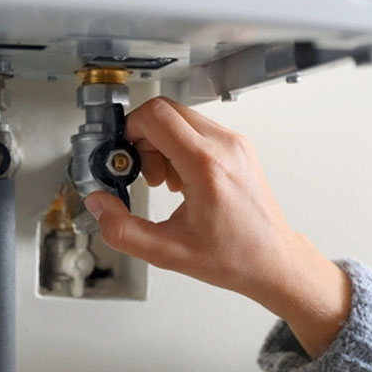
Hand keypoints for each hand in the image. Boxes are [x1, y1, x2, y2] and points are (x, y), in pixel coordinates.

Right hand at [83, 97, 351, 357]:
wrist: (272, 260)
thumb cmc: (233, 257)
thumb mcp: (167, 252)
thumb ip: (122, 230)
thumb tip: (98, 204)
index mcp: (206, 166)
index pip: (157, 116)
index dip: (130, 129)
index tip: (124, 153)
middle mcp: (224, 146)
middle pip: (167, 111)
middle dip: (144, 136)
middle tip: (143, 171)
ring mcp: (235, 144)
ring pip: (182, 118)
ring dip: (162, 142)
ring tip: (164, 180)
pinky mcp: (239, 147)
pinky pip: (198, 129)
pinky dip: (180, 146)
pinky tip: (181, 179)